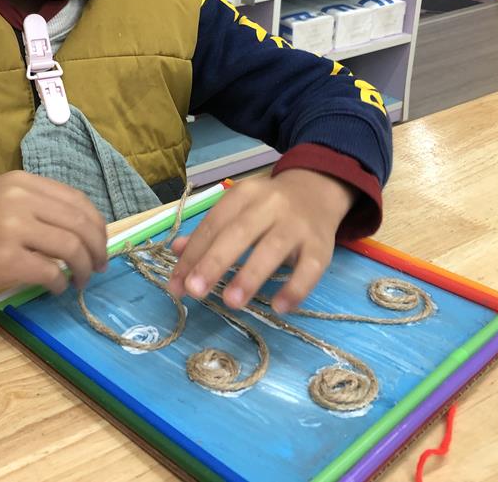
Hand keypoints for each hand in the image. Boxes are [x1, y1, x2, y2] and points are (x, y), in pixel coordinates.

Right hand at [0, 171, 106, 293]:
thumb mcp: (0, 198)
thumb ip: (35, 207)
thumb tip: (79, 234)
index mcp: (22, 182)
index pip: (78, 201)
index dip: (97, 225)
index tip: (100, 244)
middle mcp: (20, 199)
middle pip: (81, 224)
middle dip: (97, 249)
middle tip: (98, 267)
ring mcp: (12, 228)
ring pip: (71, 248)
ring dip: (83, 269)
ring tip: (80, 280)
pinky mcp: (4, 259)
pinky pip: (50, 272)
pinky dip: (59, 284)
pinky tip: (54, 288)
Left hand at [167, 170, 354, 313]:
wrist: (317, 190)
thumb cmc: (268, 207)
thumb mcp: (238, 210)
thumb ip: (210, 231)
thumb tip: (175, 251)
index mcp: (244, 195)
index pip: (213, 225)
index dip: (193, 255)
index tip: (177, 285)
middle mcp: (270, 205)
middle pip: (239, 233)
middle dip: (214, 262)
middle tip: (195, 291)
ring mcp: (297, 225)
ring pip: (273, 249)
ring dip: (250, 276)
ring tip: (230, 303)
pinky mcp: (322, 245)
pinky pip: (310, 269)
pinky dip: (295, 288)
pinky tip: (279, 307)